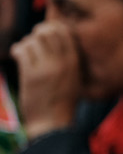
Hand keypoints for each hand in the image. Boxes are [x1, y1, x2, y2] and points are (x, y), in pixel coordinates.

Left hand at [15, 20, 82, 137]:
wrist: (52, 125)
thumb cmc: (62, 103)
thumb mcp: (73, 80)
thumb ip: (67, 61)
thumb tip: (53, 39)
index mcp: (75, 63)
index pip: (64, 31)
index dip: (52, 28)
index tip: (45, 36)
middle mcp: (63, 63)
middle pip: (47, 31)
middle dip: (37, 33)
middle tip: (34, 43)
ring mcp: (47, 68)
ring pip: (33, 40)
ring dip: (26, 44)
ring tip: (25, 53)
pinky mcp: (31, 75)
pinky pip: (22, 51)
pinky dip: (17, 50)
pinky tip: (17, 56)